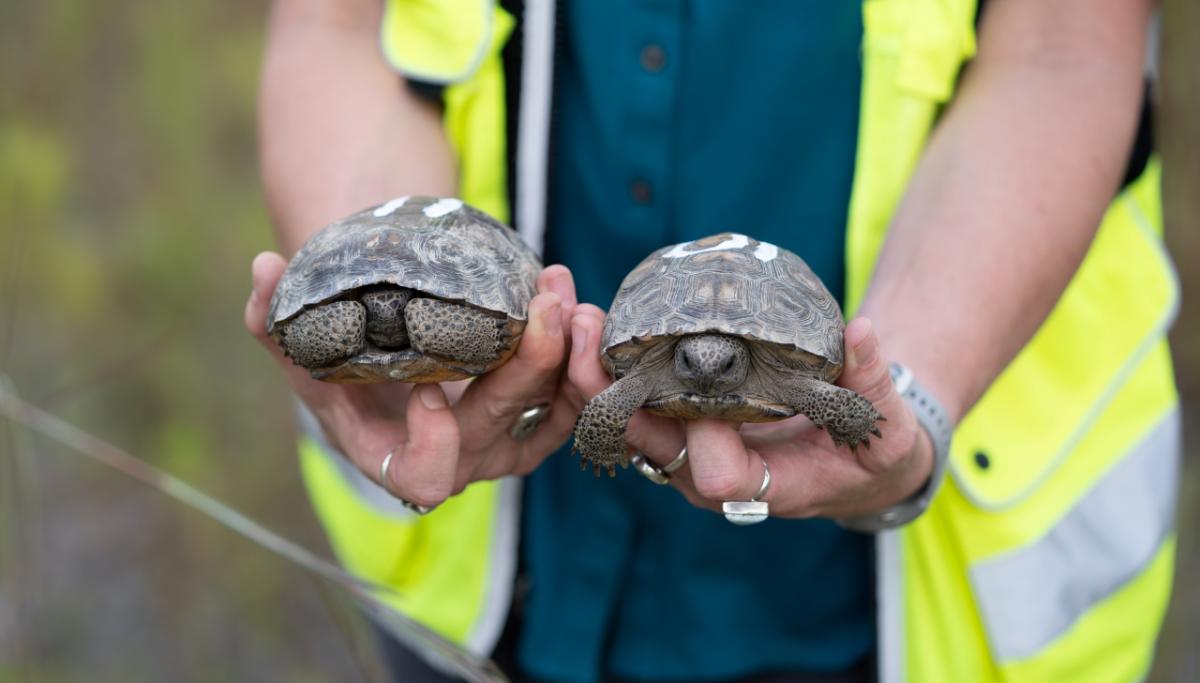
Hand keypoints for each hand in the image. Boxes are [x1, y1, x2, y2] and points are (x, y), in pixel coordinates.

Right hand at [245, 252, 582, 508]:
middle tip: (543, 304)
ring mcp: (501, 443)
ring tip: (568, 296)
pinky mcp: (534, 418)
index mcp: (393, 456)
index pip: (423, 477)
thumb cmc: (343, 363)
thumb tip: (264, 269)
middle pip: (501, 429)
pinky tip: (578, 306)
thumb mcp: (303, 347)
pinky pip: (571, 401)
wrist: (391, 361)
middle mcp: (456, 458)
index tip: (425, 389)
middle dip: (528, 368)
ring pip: (550, 416)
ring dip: (569, 359)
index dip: (432, 443)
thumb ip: (276, 319)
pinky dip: (580, 359)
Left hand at [567, 306, 933, 519]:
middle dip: (615, 395)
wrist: (848, 464)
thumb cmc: (869, 454)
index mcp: (762, 487)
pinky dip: (607, 369)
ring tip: (578, 318)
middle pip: (649, 445)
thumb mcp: (885, 429)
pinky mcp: (673, 426)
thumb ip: (872, 385)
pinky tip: (591, 323)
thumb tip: (862, 332)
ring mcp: (684, 452)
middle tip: (590, 337)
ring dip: (596, 377)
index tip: (697, 391)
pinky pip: (629, 404)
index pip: (716, 474)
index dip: (702, 437)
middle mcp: (708, 476)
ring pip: (626, 423)